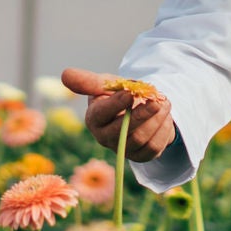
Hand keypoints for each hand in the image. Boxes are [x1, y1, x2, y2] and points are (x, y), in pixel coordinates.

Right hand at [62, 67, 176, 161]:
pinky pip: (154, 147)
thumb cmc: (116, 93)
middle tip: (157, 99)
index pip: (102, 114)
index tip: (131, 93)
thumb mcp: (105, 84)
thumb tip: (64, 74)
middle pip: (124, 131)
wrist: (137, 107)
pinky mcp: (140, 156)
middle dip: (142, 114)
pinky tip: (165, 116)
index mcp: (94, 119)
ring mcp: (123, 150)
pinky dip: (163, 130)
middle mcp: (105, 138)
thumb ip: (88, 81)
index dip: (116, 104)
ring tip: (165, 102)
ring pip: (141, 139)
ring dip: (157, 119)